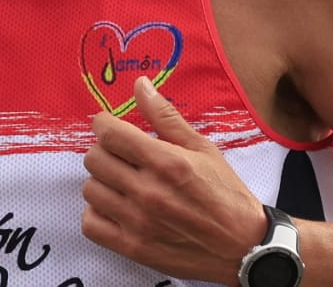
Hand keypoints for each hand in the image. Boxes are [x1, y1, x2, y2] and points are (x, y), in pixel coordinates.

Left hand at [82, 76, 267, 282]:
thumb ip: (166, 116)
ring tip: (121, 181)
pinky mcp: (133, 248)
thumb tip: (139, 84)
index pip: (109, 134)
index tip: (109, 126)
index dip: (103, 124)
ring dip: (102, 181)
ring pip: (90, 190)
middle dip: (104, 150)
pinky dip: (97, 214)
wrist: (242, 246)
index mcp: (166, 162)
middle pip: (94, 159)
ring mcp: (138, 222)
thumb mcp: (202, 148)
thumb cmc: (225, 192)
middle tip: (120, 154)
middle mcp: (148, 191)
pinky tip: (115, 207)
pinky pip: (90, 224)